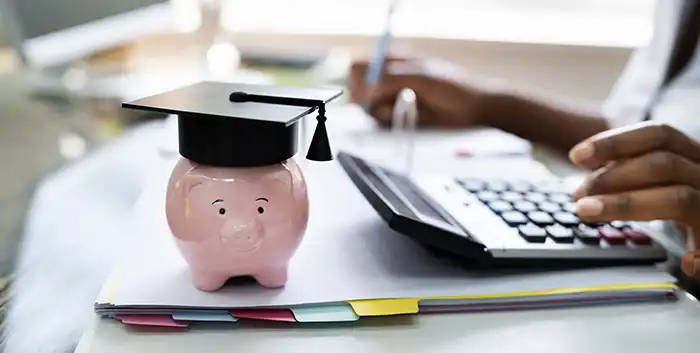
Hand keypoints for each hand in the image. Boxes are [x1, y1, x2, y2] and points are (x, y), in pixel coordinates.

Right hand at [347, 56, 489, 127]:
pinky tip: (403, 118)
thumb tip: (367, 85)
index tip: (366, 94)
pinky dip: (388, 121)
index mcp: (392, 61)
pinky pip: (382, 121)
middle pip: (360, 90)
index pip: (359, 67)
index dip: (358, 81)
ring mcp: (393, 98)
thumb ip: (392, 78)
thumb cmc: (452, 85)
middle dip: (367, 100)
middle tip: (385, 105)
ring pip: (370, 108)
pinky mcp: (399, 115)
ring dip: (380, 113)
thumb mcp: (422, 76)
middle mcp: (388, 78)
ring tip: (401, 111)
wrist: (473, 108)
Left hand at [568, 122, 699, 276]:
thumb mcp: (663, 184)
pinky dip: (699, 256)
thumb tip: (583, 186)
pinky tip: (684, 263)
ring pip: (680, 198)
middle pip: (663, 164)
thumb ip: (631, 177)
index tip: (576, 156)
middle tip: (578, 194)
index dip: (615, 142)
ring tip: (588, 211)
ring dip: (626, 204)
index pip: (659, 135)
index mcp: (695, 157)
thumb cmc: (690, 209)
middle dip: (612, 176)